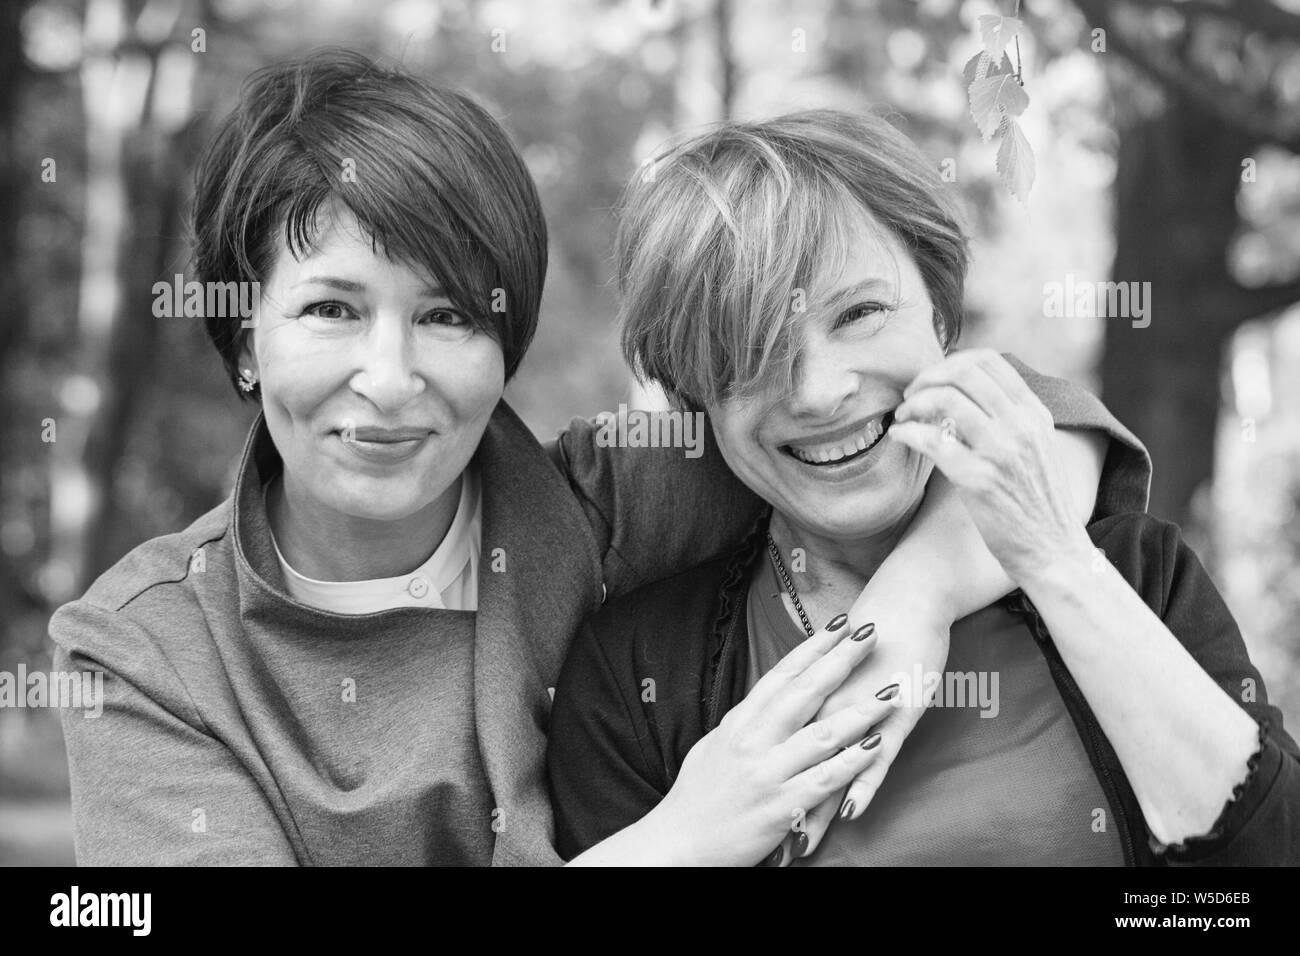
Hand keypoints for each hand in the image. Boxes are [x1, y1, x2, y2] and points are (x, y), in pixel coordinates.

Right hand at [642, 614, 896, 866]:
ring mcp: (768, 772)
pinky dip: (854, 759)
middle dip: (842, 660)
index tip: (838, 624)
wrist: (676, 844)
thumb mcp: (715, 748)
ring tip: (891, 689)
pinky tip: (878, 745)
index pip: (781, 675)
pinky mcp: (781, 806)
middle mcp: (753, 741)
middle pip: (805, 691)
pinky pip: (825, 778)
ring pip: (823, 732)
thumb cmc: (697, 798)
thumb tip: (764, 705)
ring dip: (861, 709)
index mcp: (738, 723)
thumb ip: (744, 725)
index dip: (813, 647)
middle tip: (871, 633)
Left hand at [776, 611, 949, 863]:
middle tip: (765, 850)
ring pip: (832, 767)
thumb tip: (793, 729)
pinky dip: (861, 784)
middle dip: (782, 810)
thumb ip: (814, 704)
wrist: (907, 603)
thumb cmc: (873, 639)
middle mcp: (824, 707)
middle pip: (795, 767)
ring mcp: (857, 712)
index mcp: (806, 698)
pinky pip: (876, 755)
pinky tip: (853, 811)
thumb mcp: (835, 675)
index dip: (760, 789)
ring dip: (818, 809)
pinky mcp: (892, 714)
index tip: (740, 825)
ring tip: (802, 847)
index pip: (776, 752)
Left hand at [888, 349, 1093, 582]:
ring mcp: (1001, 451)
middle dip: (927, 377)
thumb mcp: (1037, 449)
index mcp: (1035, 414)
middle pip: (964, 372)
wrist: (1053, 551)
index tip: (932, 380)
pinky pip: (932, 440)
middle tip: (910, 396)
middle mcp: (1021, 426)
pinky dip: (908, 433)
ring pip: (946, 398)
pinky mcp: (978, 479)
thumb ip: (1010, 419)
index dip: (950, 363)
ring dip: (914, 403)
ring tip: (903, 417)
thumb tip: (963, 395)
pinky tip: (900, 437)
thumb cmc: (1037, 504)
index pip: (988, 361)